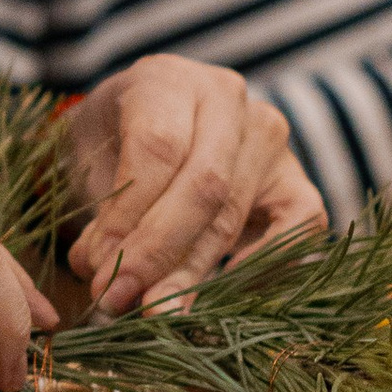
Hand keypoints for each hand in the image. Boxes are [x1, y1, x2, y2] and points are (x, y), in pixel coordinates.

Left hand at [65, 55, 326, 314]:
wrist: (150, 137)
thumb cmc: (112, 150)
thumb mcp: (92, 167)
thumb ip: (99, 219)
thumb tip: (102, 275)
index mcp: (167, 79)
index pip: (158, 148)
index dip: (128, 216)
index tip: (98, 269)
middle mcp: (227, 97)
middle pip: (203, 184)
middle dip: (158, 253)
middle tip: (119, 300)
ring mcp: (269, 136)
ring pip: (236, 211)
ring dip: (193, 272)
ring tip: (155, 312)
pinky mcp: (297, 179)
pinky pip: (300, 227)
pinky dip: (264, 266)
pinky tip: (222, 294)